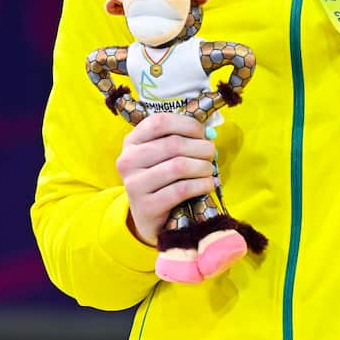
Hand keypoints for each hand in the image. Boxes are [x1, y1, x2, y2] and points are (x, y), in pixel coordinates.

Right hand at [115, 113, 215, 245]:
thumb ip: (182, 139)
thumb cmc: (161, 179)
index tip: (202, 133)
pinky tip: (209, 184)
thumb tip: (210, 133)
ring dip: (203, 167)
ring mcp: (134, 184)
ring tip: (209, 170)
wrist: (148, 217)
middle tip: (211, 154)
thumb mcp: (162, 155)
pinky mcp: (146, 206)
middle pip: (173, 144)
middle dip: (201, 147)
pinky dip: (201, 185)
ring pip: (179, 166)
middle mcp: (128, 161)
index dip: (187, 124)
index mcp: (132, 141)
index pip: (159, 122)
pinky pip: (182, 190)